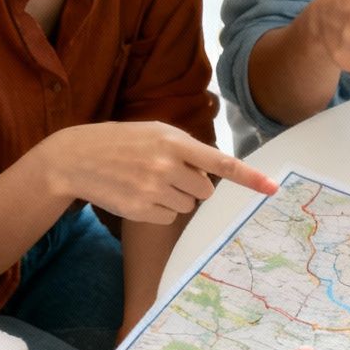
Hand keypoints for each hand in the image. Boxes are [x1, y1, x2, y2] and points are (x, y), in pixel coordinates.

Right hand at [42, 121, 277, 223]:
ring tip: (148, 181)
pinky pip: (169, 217)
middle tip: (169, 173)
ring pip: (188, 205)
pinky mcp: (140, 210)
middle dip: (194, 184)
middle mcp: (166, 165)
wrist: (76, 158)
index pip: (220, 162)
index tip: (273, 188)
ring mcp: (152, 189)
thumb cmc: (122, 142)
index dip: (249, 177)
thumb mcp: (155, 132)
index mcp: (173, 141)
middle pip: (206, 190)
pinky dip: (160, 210)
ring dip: (176, 197)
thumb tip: (214, 174)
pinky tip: (139, 194)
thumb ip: (187, 148)